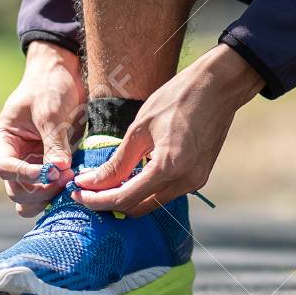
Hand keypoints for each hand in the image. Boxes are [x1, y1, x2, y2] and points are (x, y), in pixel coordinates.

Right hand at [0, 42, 86, 216]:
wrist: (65, 76)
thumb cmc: (49, 87)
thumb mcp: (50, 113)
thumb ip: (53, 143)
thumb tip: (59, 172)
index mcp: (2, 142)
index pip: (6, 169)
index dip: (26, 175)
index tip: (50, 173)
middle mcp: (14, 158)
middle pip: (18, 192)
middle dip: (41, 191)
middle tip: (67, 179)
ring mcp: (31, 166)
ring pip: (32, 200)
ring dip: (50, 198)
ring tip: (71, 182)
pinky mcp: (50, 169)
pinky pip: (51, 191)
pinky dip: (62, 192)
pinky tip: (78, 182)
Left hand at [73, 45, 262, 215]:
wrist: (218, 86)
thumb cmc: (177, 98)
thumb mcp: (140, 128)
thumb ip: (117, 162)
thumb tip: (90, 182)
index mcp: (168, 167)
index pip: (124, 199)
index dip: (96, 200)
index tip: (77, 193)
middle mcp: (185, 181)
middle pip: (138, 208)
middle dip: (110, 202)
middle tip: (87, 189)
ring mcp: (196, 181)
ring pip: (153, 202)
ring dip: (128, 197)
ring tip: (106, 181)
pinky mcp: (200, 177)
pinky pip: (167, 192)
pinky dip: (147, 189)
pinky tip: (133, 174)